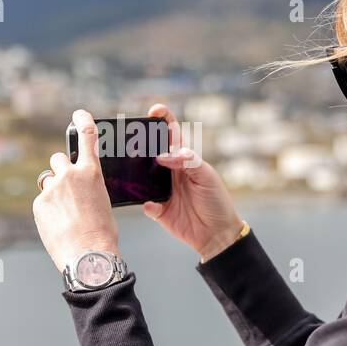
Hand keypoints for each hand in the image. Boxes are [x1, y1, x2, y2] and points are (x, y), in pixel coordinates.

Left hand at [33, 109, 118, 272]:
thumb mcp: (103, 203)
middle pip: (59, 160)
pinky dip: (49, 210)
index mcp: (91, 173)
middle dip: (61, 170)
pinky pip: (43, 201)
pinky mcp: (40, 204)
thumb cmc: (102, 234)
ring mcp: (52, 189)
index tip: (79, 113)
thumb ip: (88, 189)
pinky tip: (59, 225)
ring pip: (49, 181)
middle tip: (67, 187)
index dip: (83, 121)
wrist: (88, 255)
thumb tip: (77, 192)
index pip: (87, 137)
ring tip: (65, 212)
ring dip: (54, 190)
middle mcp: (69, 176)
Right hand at [143, 103, 244, 261]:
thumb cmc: (216, 201)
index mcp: (183, 158)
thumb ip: (188, 162)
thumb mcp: (207, 177)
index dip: (162, 119)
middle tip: (131, 137)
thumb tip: (163, 156)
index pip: (171, 133)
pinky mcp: (158, 210)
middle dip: (139, 142)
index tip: (154, 111)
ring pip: (141, 177)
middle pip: (150, 151)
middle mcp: (169, 171)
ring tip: (129, 167)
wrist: (217, 234)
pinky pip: (145, 204)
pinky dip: (146, 204)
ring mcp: (161, 190)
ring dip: (135, 173)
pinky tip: (151, 205)